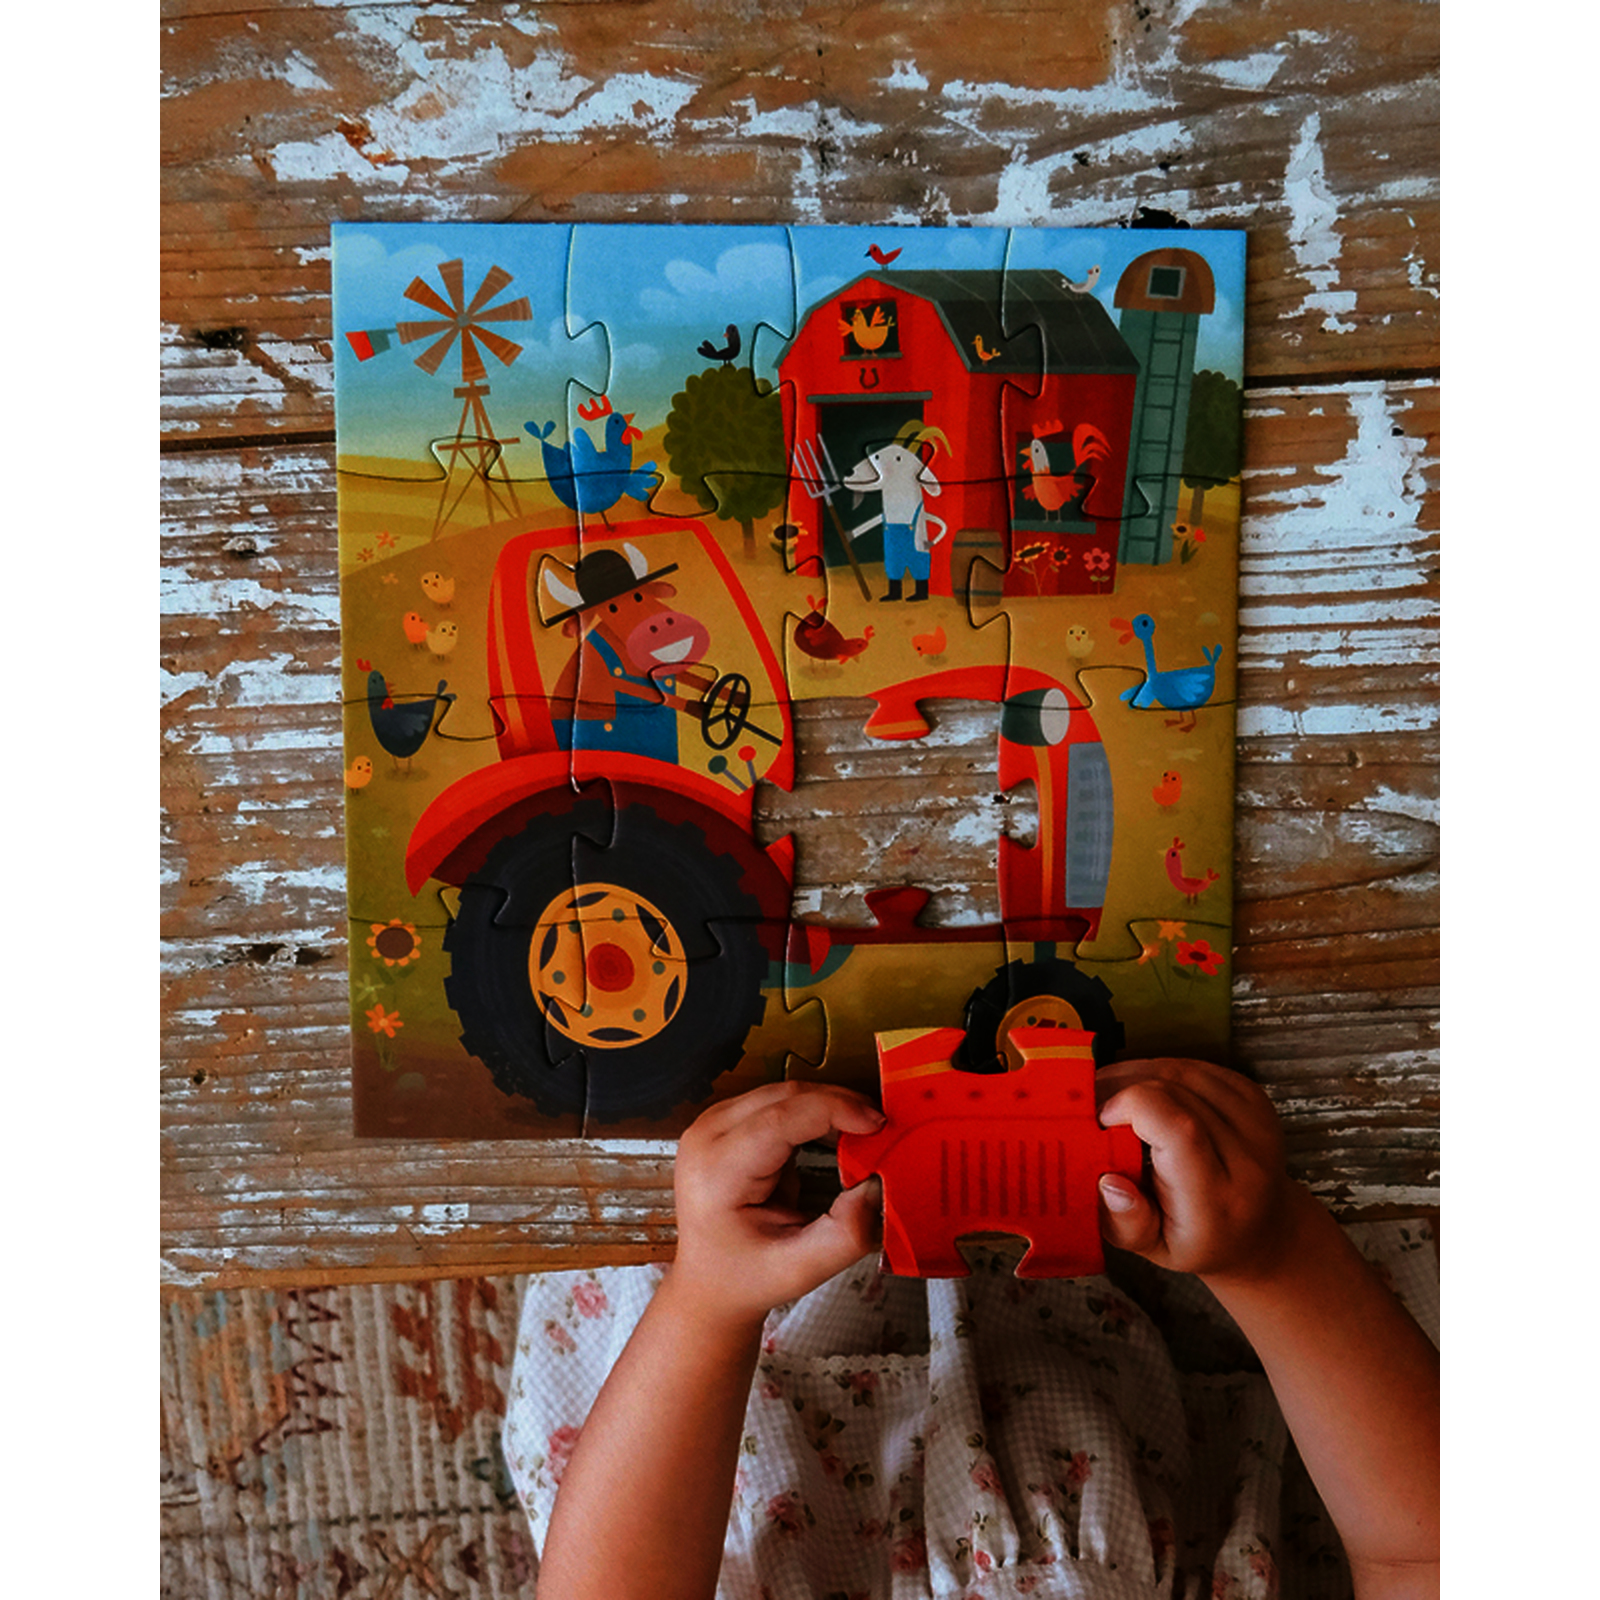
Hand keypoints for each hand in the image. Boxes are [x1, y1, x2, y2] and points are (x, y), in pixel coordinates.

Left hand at [669, 1082, 885, 1330]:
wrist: (707, 1284)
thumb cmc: (746, 1278)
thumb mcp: (800, 1270)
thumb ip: (845, 1234)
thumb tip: (877, 1186)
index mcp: (716, 1173)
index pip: (779, 1120)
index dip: (834, 1110)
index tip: (878, 1125)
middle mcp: (705, 1138)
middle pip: (783, 1097)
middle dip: (838, 1105)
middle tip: (881, 1131)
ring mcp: (711, 1125)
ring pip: (783, 1093)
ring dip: (827, 1106)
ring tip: (862, 1135)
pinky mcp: (723, 1122)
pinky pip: (777, 1102)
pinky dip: (811, 1112)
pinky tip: (835, 1134)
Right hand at [1095, 1058, 1304, 1283]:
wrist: (1259, 1228)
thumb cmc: (1200, 1239)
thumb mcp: (1155, 1248)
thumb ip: (1127, 1223)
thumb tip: (1109, 1182)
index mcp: (1218, 1199)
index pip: (1179, 1129)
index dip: (1132, 1106)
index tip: (1102, 1121)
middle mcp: (1247, 1157)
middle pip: (1176, 1090)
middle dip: (1125, 1087)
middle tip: (1097, 1107)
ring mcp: (1257, 1122)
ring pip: (1183, 1070)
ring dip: (1139, 1074)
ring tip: (1115, 1097)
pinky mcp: (1255, 1098)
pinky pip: (1196, 1066)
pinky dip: (1162, 1071)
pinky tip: (1147, 1093)